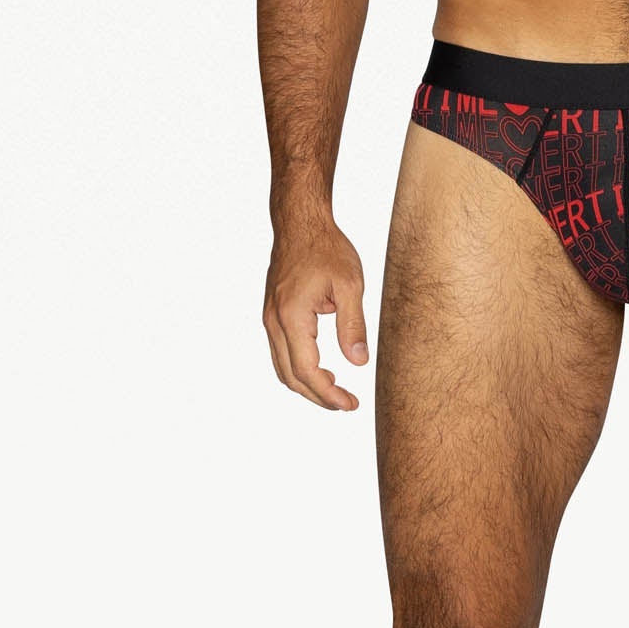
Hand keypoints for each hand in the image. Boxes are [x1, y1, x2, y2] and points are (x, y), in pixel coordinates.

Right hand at [262, 220, 368, 409]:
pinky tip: (322, 370)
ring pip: (282, 368)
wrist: (300, 223)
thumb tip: (358, 362)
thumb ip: (353, 324)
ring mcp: (270, 318)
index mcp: (292, 317)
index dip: (328, 394)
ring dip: (307, 385)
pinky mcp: (272, 314)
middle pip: (291, 376)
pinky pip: (281, 353)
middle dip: (318, 396)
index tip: (350, 404)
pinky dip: (299, 369)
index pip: (307, 370)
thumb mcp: (349, 285)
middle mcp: (274, 321)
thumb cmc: (326, 248)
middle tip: (347, 404)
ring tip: (337, 390)